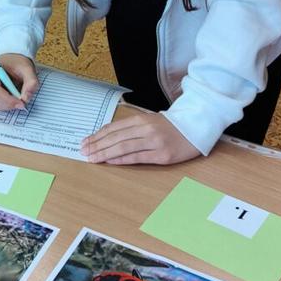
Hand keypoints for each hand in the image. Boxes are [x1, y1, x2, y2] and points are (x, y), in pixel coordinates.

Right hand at [0, 53, 38, 110]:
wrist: (13, 60)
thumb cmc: (18, 63)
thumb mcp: (29, 69)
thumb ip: (31, 82)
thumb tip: (25, 98)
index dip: (8, 100)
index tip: (21, 103)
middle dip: (8, 104)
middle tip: (21, 104)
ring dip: (6, 106)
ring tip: (17, 100)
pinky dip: (4, 105)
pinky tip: (12, 99)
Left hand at [81, 107, 199, 165]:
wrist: (196, 128)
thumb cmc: (170, 126)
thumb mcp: (149, 121)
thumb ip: (130, 128)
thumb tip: (108, 136)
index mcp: (141, 119)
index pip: (113, 128)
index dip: (97, 136)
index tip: (85, 142)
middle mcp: (146, 129)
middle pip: (115, 138)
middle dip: (97, 145)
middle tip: (84, 152)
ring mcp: (154, 142)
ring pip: (123, 147)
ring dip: (105, 154)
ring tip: (92, 158)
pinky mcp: (162, 155)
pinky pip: (137, 157)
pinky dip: (121, 159)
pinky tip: (110, 161)